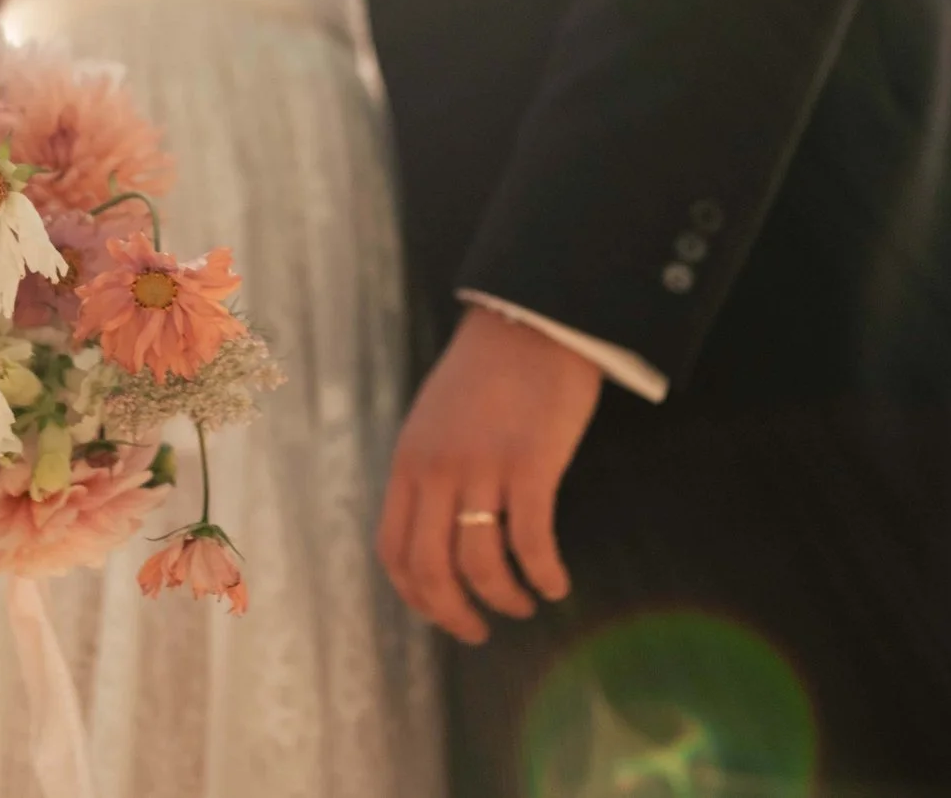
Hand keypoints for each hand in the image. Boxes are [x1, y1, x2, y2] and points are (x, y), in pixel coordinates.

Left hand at [376, 305, 603, 642]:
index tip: (442, 612)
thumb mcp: (434, 421)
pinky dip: (545, 574)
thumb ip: (430, 471)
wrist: (530, 320)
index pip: (393, 551)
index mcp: (409, 463)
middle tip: (480, 631)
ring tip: (526, 604)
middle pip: (431, 570)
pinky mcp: (530, 465)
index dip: (416, 596)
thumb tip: (439, 528)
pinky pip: (532, 542)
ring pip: (481, 565)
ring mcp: (482, 469)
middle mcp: (436, 471)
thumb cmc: (488, 371)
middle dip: (455, 615)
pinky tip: (557, 584)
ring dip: (505, 599)